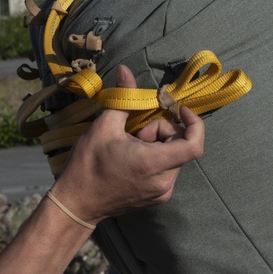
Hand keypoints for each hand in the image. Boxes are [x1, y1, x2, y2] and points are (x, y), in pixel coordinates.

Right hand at [50, 65, 204, 223]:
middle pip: (181, 146)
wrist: (77, 204)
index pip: (194, 145)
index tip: (179, 110)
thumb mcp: (104, 126)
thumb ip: (123, 97)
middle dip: (162, 131)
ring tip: (131, 147)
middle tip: (136, 132)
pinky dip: (156, 158)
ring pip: (174, 157)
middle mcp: (164, 182)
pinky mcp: (158, 198)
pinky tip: (133, 160)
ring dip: (159, 145)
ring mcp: (162, 193)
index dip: (195, 124)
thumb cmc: (88, 165)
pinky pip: (168, 170)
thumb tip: (125, 69)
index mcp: (153, 163)